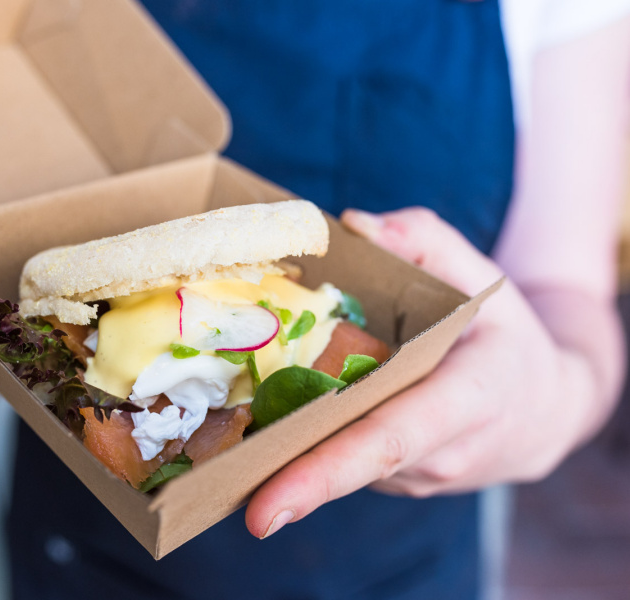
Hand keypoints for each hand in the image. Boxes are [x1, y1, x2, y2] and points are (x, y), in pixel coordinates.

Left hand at [245, 207, 619, 538]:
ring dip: (291, 457)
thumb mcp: (483, 276)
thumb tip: (353, 224)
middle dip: (287, 483)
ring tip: (233, 447)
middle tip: (220, 499)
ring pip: (345, 466)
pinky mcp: (401, 483)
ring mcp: (421, 478)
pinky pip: (349, 463)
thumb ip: (424, 240)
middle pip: (352, 466)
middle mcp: (443, 453)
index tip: (266, 507)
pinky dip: (311, 448)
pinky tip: (279, 427)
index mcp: (467, 400)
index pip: (389, 439)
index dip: (326, 472)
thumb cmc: (506, 337)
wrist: (547, 407)